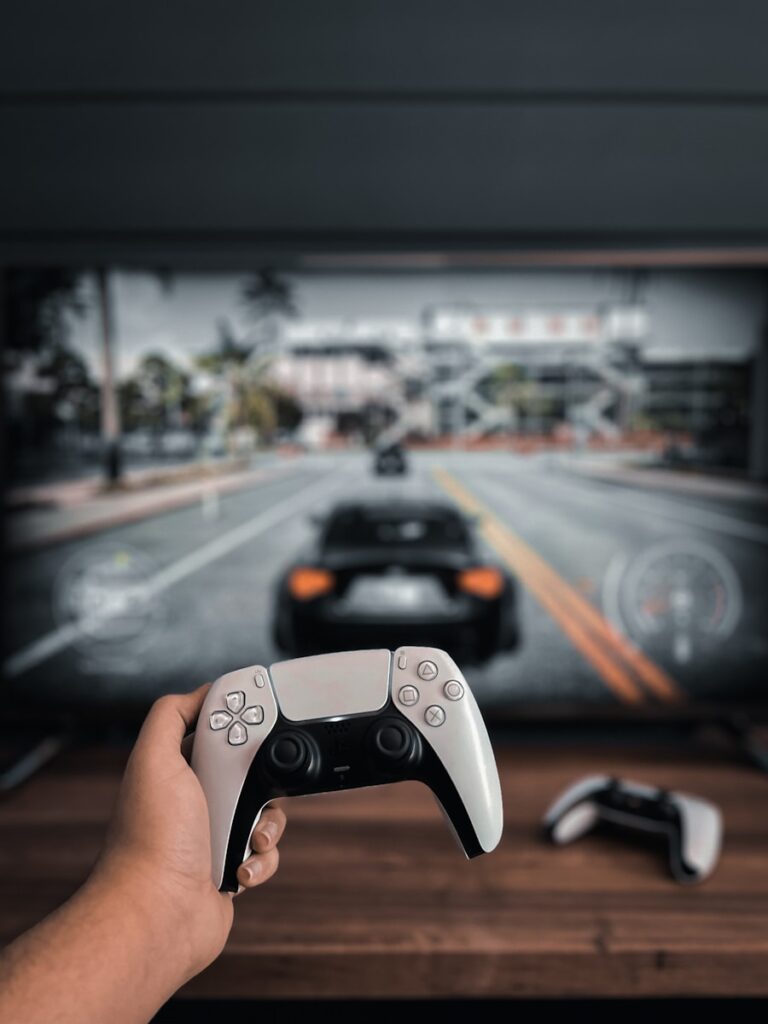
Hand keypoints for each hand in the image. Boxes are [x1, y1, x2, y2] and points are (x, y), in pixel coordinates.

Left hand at [92, 685, 285, 978]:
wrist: (158, 914)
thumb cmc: (152, 841)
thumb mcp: (153, 759)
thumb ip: (171, 715)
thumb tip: (202, 692)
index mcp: (176, 769)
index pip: (219, 731)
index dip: (243, 722)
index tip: (262, 716)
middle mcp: (195, 800)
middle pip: (252, 769)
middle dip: (262, 777)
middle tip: (252, 786)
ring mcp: (214, 836)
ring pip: (266, 811)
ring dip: (266, 824)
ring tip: (247, 836)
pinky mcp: (230, 868)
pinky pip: (266, 853)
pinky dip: (261, 861)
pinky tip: (239, 868)